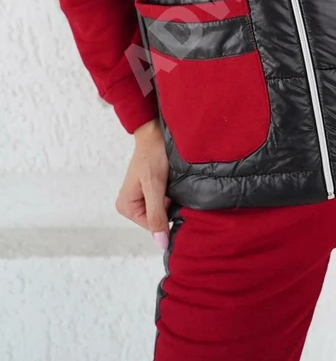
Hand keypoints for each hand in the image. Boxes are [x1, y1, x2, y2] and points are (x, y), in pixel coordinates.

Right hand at [115, 117, 169, 248]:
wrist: (154, 132)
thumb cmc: (153, 155)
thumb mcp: (155, 187)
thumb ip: (156, 215)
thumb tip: (161, 243)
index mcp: (125, 207)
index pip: (153, 226)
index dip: (165, 213)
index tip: (170, 196)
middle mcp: (129, 205)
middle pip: (156, 218)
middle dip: (167, 206)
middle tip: (170, 187)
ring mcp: (139, 197)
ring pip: (161, 209)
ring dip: (169, 199)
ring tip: (170, 183)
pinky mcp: (148, 190)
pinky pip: (162, 200)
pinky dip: (169, 193)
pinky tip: (170, 182)